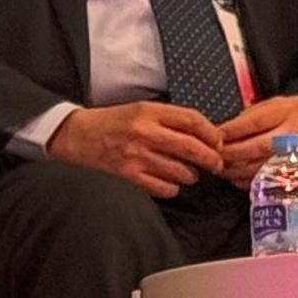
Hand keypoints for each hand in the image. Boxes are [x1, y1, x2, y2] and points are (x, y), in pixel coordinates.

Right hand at [48, 101, 228, 193]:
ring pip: (181, 171)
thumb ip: (169, 119)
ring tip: (188, 172)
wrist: (79, 135)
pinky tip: (169, 181)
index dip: (211, 133)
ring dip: (191, 175)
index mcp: (149, 111)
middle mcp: (145, 132)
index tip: (218, 141)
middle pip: (192, 148)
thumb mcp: (141, 109)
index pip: (192, 120)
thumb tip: (205, 135)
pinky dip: (173, 187)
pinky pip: (165, 187)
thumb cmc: (113, 122)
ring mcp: (137, 155)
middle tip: (216, 164)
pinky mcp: (130, 175)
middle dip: (211, 159)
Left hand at [213, 95, 297, 182]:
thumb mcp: (267, 106)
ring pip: (264, 166)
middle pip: (260, 146)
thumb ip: (246, 119)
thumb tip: (221, 134)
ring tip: (221, 168)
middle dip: (234, 152)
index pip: (256, 123)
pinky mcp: (295, 172)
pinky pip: (269, 180)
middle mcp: (294, 134)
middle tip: (217, 155)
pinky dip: (248, 180)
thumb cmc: (284, 113)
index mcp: (285, 113)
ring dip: (238, 169)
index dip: (234, 130)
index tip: (217, 135)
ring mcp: (297, 155)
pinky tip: (235, 177)